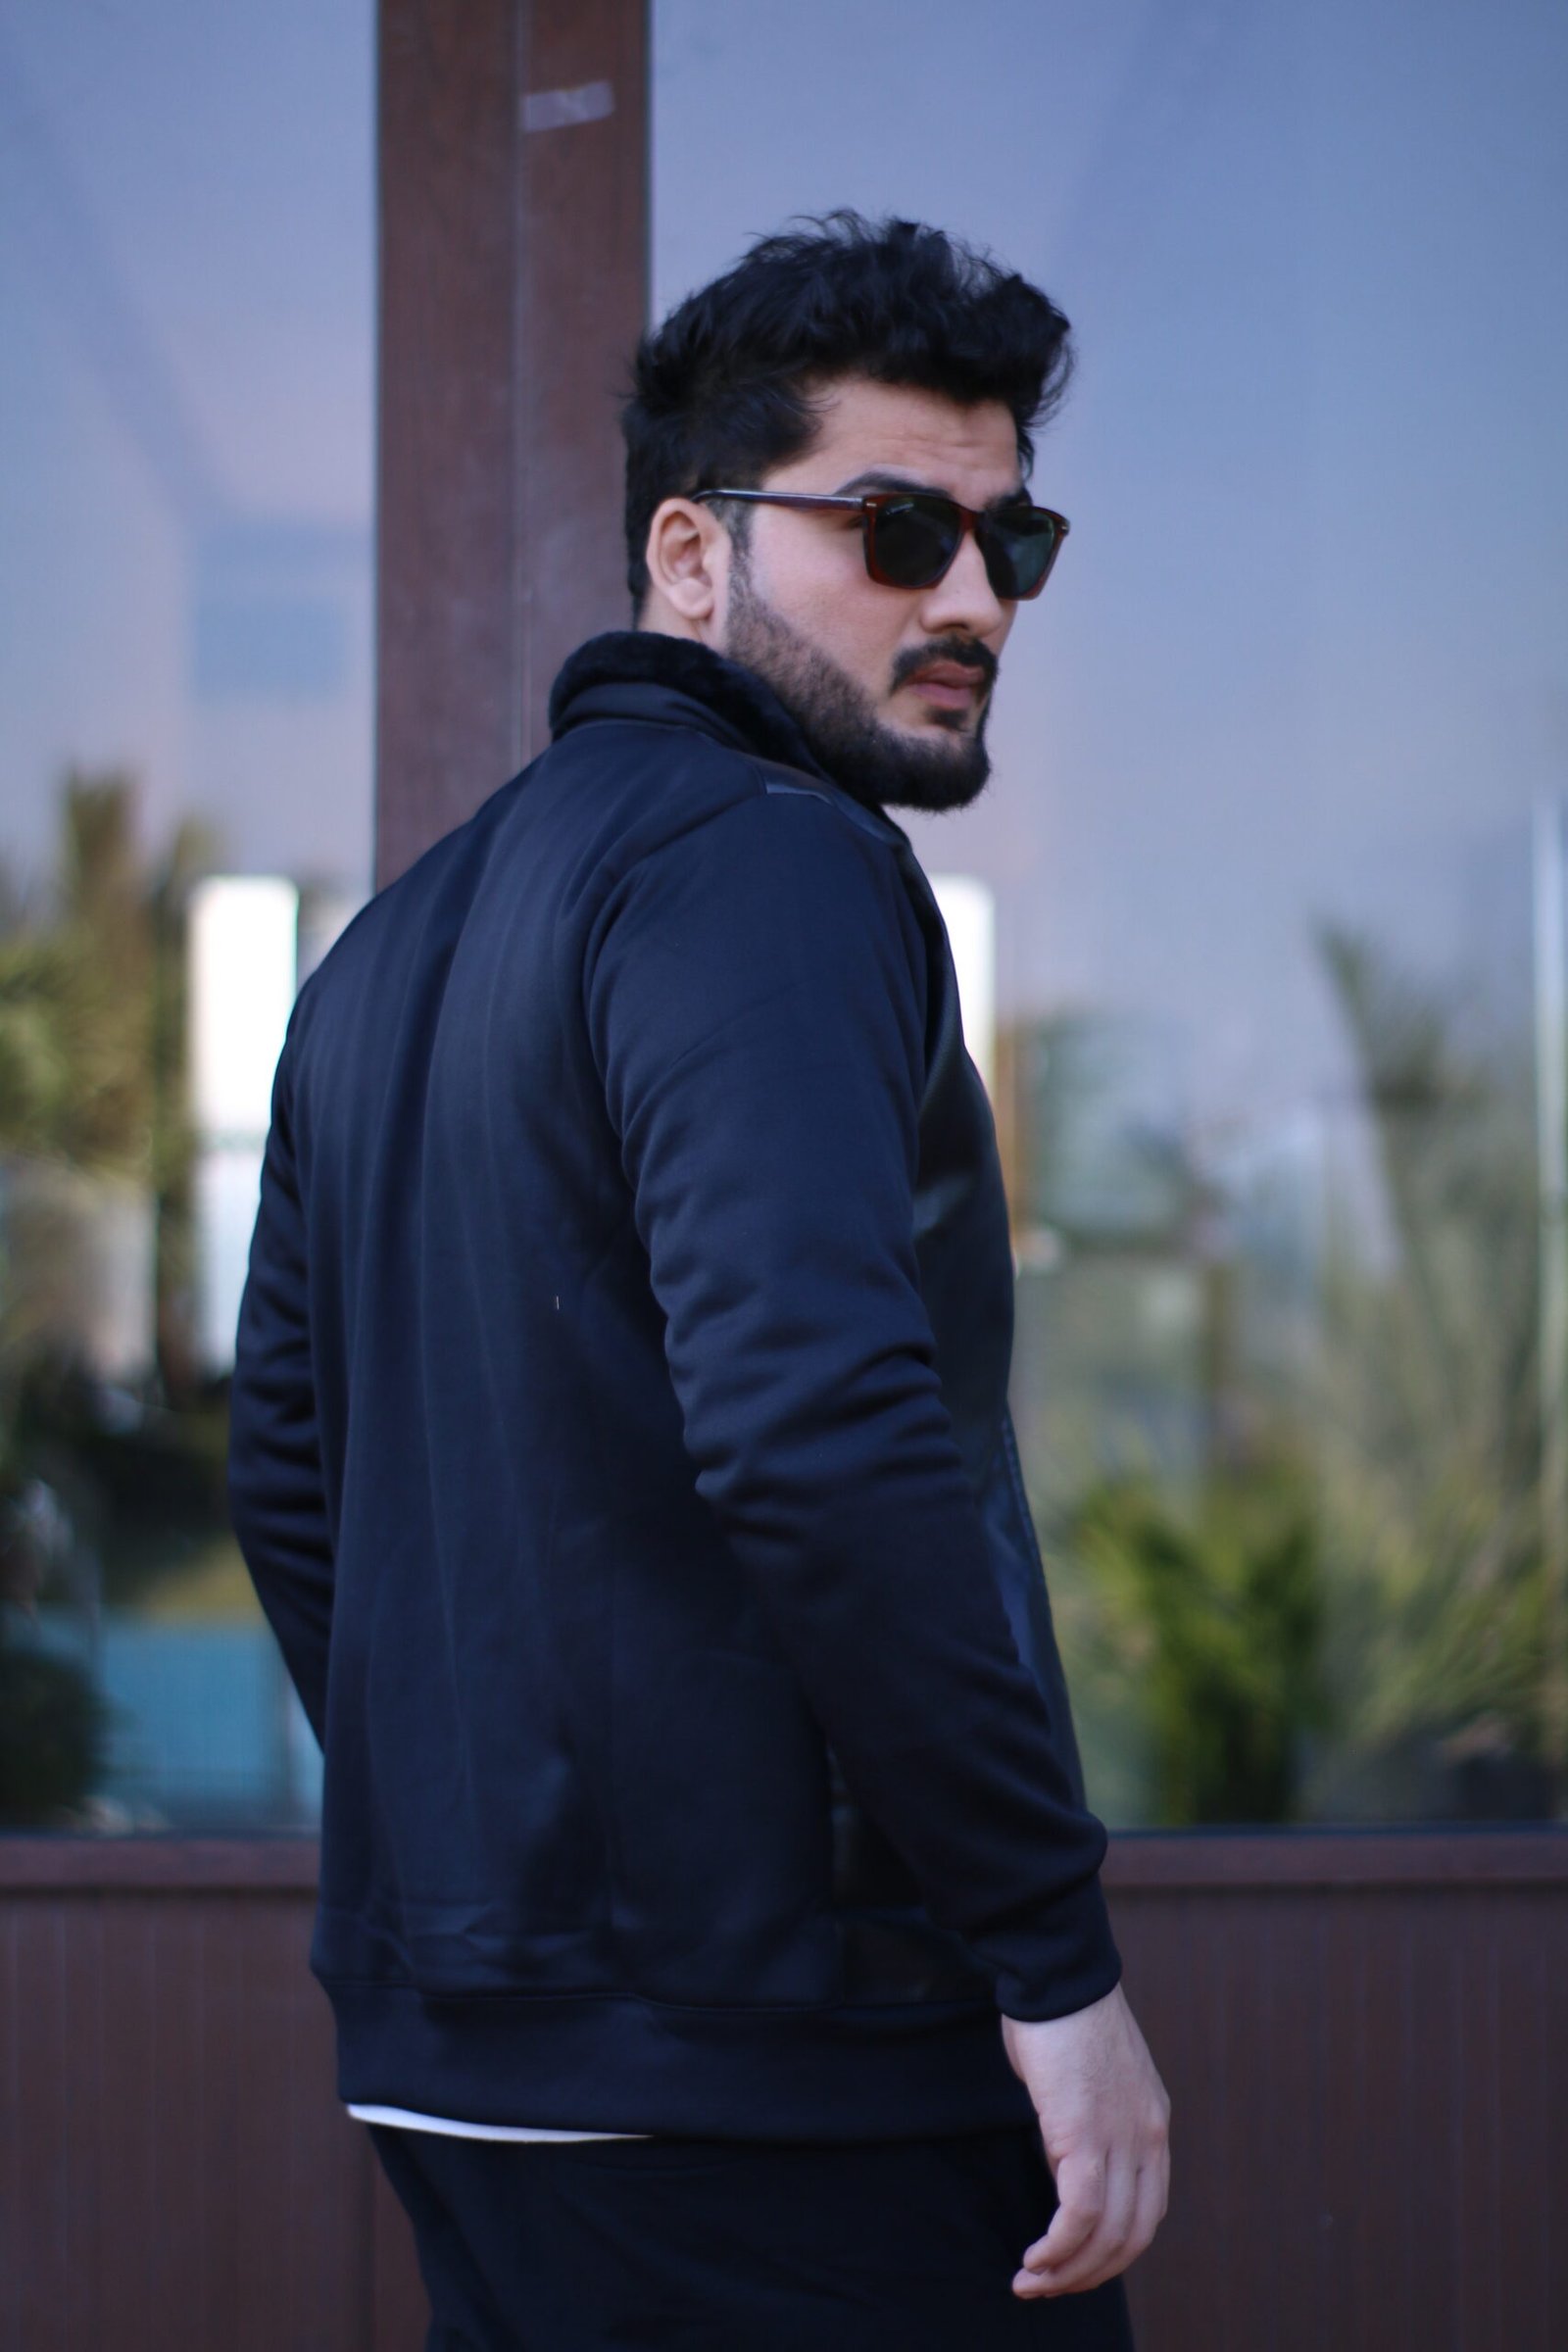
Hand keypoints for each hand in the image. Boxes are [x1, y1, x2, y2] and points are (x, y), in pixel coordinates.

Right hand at [1000, 1982, 1169, 2298]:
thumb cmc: (1060, 2018)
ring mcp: (1121, 2139)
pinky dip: (1057, 2249)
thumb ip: (1086, 2127)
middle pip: (1131, 2236)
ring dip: (1066, 2271)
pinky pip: (1077, 2216)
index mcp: (1152, 2125)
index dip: (1112, 2251)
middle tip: (1048, 2287)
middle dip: (1089, 2274)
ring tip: (1031, 2282)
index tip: (1075, 2263)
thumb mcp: (1088, 2084)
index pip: (1146, 2212)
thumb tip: (1063, 2166)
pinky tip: (1033, 2259)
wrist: (1057, 1975)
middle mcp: (1147, 2139)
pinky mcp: (1085, 2136)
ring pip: (1105, 2236)